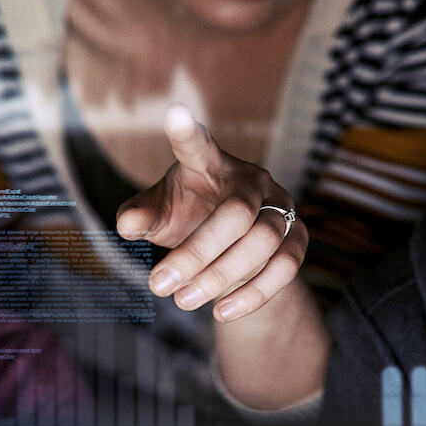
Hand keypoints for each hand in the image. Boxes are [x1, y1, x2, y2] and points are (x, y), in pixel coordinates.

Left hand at [115, 105, 306, 321]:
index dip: (186, 132)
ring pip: (263, 242)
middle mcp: (252, 179)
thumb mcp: (160, 217)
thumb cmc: (189, 221)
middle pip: (236, 213)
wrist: (232, 252)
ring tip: (183, 300)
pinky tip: (221, 312)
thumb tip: (126, 224)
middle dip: (197, 253)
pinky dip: (253, 294)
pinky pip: (285, 268)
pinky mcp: (299, 238)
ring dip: (221, 276)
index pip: (198, 146)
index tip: (173, 113)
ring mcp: (282, 206)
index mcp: (211, 163)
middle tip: (158, 284)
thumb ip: (141, 216)